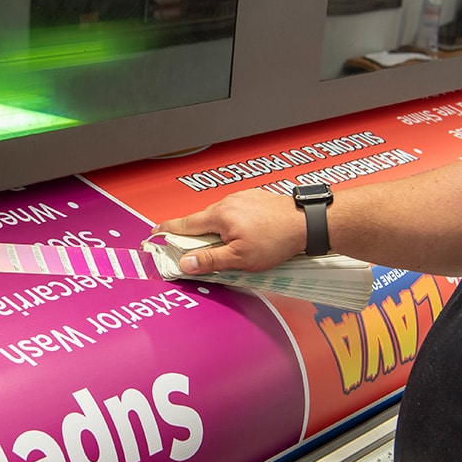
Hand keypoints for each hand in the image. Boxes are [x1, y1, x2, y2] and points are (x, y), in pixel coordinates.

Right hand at [153, 190, 304, 273]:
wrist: (307, 223)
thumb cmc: (277, 239)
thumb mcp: (240, 258)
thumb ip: (211, 260)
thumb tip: (186, 263)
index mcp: (219, 216)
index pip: (183, 224)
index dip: (166, 231)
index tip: (153, 234)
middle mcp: (227, 202)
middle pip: (202, 222)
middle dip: (198, 238)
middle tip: (199, 255)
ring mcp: (242, 199)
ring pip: (220, 218)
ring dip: (219, 232)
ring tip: (233, 249)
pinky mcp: (255, 199)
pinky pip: (236, 214)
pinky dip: (235, 226)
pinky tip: (249, 237)